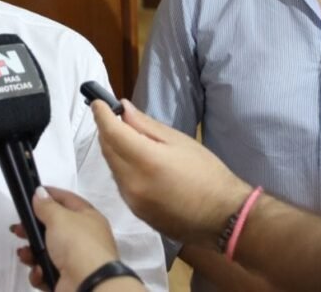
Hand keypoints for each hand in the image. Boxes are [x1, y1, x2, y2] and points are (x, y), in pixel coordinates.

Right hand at [12, 186, 119, 291]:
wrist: (89, 284)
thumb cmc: (76, 244)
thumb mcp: (59, 218)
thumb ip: (46, 205)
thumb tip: (40, 192)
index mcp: (88, 218)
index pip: (67, 200)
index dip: (50, 195)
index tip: (31, 194)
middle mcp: (84, 238)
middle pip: (53, 228)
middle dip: (33, 229)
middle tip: (18, 229)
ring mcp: (75, 260)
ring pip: (47, 252)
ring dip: (32, 253)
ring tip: (24, 255)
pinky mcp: (66, 279)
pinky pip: (47, 272)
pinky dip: (39, 272)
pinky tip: (38, 271)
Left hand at [93, 99, 250, 246]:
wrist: (223, 217)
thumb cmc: (207, 174)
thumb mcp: (179, 141)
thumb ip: (146, 126)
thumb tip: (123, 110)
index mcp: (145, 161)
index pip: (111, 133)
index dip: (101, 115)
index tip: (97, 102)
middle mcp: (132, 183)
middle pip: (107, 150)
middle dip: (106, 131)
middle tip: (114, 117)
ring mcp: (131, 201)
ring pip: (112, 168)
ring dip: (114, 150)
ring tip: (127, 138)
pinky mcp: (135, 212)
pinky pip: (121, 183)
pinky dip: (122, 168)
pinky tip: (135, 162)